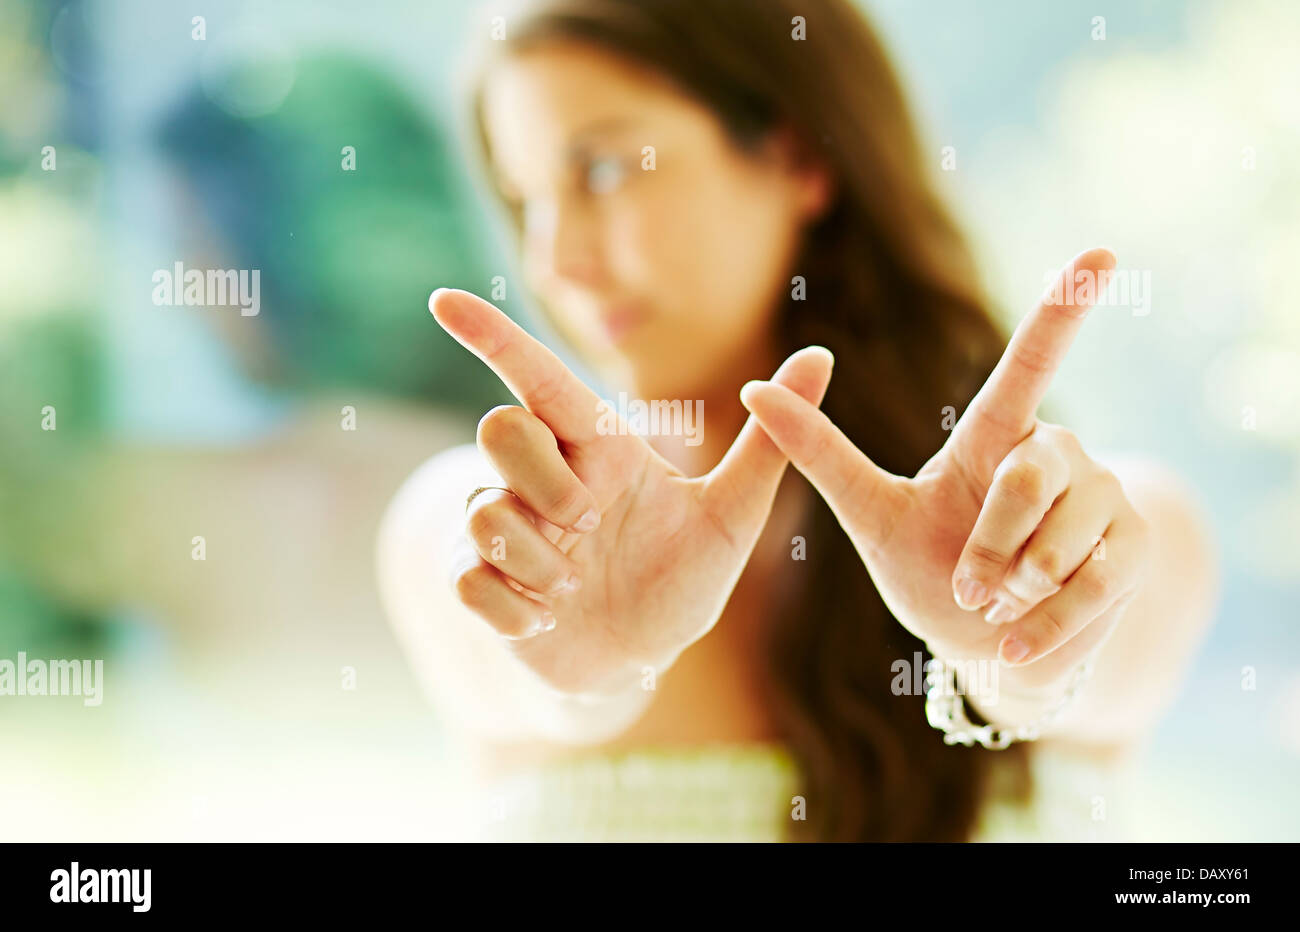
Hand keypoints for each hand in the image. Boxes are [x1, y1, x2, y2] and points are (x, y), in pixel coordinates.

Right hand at [430, 288, 833, 694]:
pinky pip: (471, 579)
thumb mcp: (734, 515)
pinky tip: (547, 620)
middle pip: (500, 429)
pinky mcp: (480, 582)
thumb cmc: (680, 577)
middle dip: (549, 484)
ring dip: (543, 563)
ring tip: (577, 588)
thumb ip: (770, 441)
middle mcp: (540, 476)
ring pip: (486, 510)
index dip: (493, 337)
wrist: (641, 657)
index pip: (538, 379)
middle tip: (591, 527)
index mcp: (596, 448)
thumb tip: (822, 355)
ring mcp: (504, 528)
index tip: (445, 300)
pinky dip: (517, 607)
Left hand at [739, 248, 1150, 687]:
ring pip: (1059, 542)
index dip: (1064, 310)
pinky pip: (1096, 584)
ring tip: (999, 602)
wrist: (985, 645)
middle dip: (986, 551)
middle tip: (968, 586)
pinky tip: (1023, 641)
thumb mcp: (869, 512)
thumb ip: (817, 450)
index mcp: (995, 435)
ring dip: (1013, 591)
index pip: (1028, 366)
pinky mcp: (1136, 547)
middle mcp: (1058, 450)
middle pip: (1025, 482)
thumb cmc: (927, 568)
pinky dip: (1047, 625)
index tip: (1100, 253)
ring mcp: (1105, 495)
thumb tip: (752, 387)